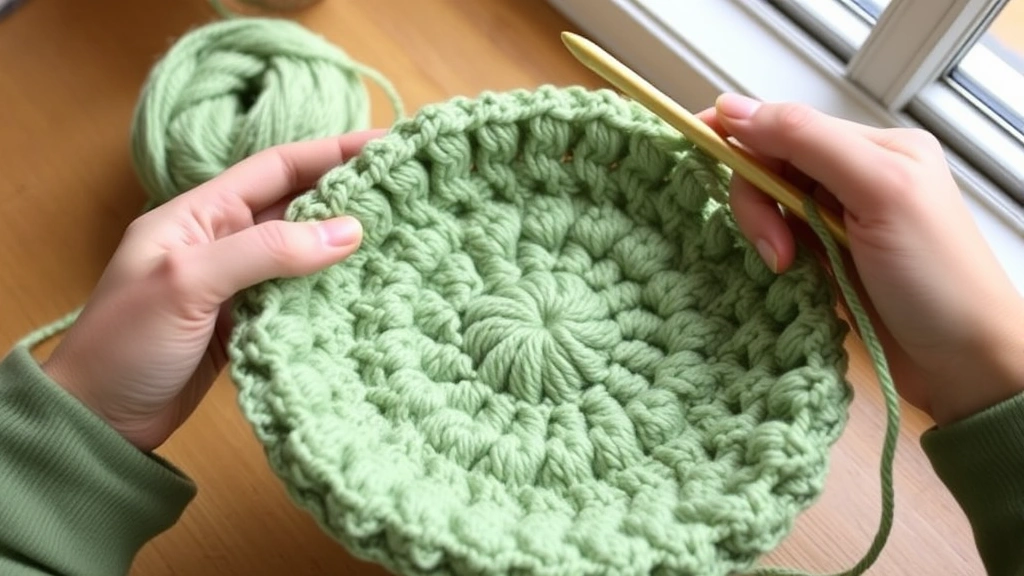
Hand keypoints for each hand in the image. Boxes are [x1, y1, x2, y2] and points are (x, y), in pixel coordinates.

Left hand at [42, 131, 381, 450]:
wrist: (98, 421)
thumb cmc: (128, 342)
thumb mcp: (190, 282)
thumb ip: (268, 252)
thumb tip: (351, 230)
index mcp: (200, 214)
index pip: (277, 167)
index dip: (332, 152)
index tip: (387, 146)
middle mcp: (223, 240)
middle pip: (297, 206)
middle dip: (349, 195)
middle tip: (408, 194)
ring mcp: (237, 284)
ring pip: (303, 251)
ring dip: (345, 244)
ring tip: (402, 236)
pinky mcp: (248, 323)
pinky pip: (299, 294)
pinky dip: (332, 289)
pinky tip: (367, 288)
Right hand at [698, 94, 1023, 425]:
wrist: (966, 366)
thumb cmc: (936, 278)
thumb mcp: (879, 191)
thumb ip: (808, 141)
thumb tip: (733, 106)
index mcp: (872, 147)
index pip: (783, 125)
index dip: (737, 133)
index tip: (693, 145)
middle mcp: (853, 177)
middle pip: (768, 166)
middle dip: (758, 202)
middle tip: (778, 249)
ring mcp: (838, 222)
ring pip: (768, 206)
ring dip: (765, 233)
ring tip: (786, 267)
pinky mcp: (826, 261)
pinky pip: (777, 241)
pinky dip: (771, 255)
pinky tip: (787, 275)